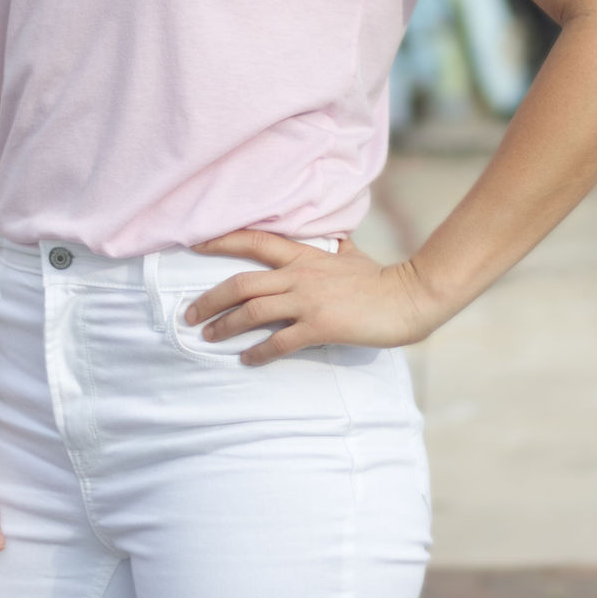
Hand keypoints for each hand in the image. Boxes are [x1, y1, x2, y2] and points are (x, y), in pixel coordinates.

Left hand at [185, 228, 435, 365]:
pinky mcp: (320, 326)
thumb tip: (335, 238)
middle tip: (190, 314)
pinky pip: (279, 342)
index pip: (254, 241)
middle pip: (241, 283)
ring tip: (209, 336)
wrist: (407, 297)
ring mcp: (308, 301)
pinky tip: (246, 359)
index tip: (194, 244)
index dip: (221, 241)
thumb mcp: (352, 255)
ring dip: (225, 326)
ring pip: (252, 311)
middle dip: (210, 299)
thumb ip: (335, 247)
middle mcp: (299, 275)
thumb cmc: (380, 278)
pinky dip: (258, 352)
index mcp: (304, 255)